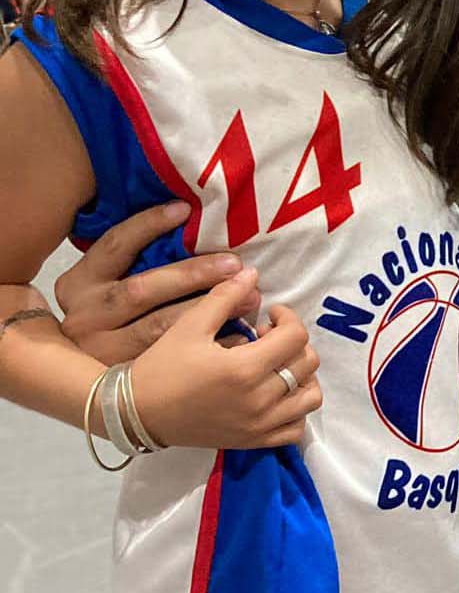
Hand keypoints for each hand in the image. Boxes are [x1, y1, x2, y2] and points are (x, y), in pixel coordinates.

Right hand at [56, 201, 260, 363]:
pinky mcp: (125, 378)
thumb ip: (138, 258)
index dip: (147, 225)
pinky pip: (175, 360)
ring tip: (247, 297)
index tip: (185, 210)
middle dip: (192, 274)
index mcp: (77, 284)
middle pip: (142, 289)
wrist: (91, 382)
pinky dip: (211, 346)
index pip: (113, 245)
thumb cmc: (113, 315)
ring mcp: (101, 351)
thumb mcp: (110, 282)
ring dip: (209, 310)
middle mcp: (84, 317)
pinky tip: (241, 334)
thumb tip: (190, 217)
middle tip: (235, 265)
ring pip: (159, 327)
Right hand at [127, 271, 321, 449]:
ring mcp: (258, 425)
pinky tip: (277, 394)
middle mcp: (258, 401)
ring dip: (302, 376)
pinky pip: (295, 429)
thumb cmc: (162, 367)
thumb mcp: (190, 325)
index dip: (288, 318)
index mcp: (244, 369)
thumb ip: (225, 296)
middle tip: (266, 339)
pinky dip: (296, 410)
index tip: (269, 316)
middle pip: (307, 363)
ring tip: (277, 365)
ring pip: (310, 397)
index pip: (296, 336)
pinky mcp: (252, 441)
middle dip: (293, 343)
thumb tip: (253, 273)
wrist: (136, 413)